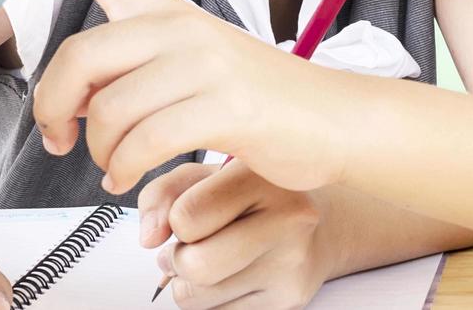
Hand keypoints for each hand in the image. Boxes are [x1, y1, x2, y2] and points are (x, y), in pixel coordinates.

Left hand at [33, 0, 357, 194]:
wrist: (332, 119)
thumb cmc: (258, 101)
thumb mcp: (193, 68)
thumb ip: (130, 73)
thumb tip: (69, 102)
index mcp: (169, 14)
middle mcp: (183, 29)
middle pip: (81, 55)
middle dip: (53, 107)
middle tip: (59, 139)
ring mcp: (207, 65)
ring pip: (109, 110)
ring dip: (99, 153)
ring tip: (113, 167)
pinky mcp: (226, 107)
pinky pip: (145, 143)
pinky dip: (125, 171)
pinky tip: (128, 179)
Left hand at [139, 163, 330, 309]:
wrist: (323, 223)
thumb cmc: (258, 196)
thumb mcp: (210, 175)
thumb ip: (165, 192)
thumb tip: (149, 236)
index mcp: (261, 177)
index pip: (186, 216)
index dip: (174, 221)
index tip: (187, 216)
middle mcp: (287, 217)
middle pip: (195, 265)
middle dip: (177, 261)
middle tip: (187, 248)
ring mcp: (291, 262)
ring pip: (198, 298)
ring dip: (190, 285)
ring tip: (210, 260)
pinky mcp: (290, 298)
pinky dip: (214, 301)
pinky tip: (234, 276)